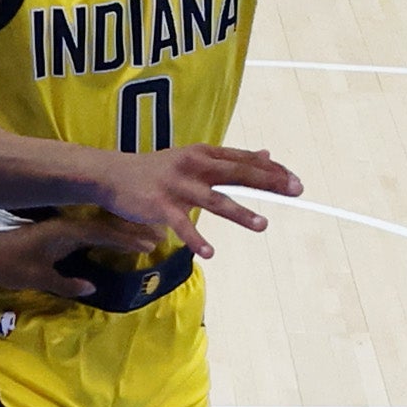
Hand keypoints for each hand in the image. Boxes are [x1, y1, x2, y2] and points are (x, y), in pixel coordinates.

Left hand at [0, 208, 168, 304]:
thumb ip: (66, 283)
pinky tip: (114, 235)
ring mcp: (60, 226)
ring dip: (120, 229)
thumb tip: (93, 287)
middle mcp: (66, 225)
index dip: (128, 238)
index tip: (151, 242)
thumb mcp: (37, 278)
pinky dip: (104, 231)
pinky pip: (87, 227)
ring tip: (142, 233)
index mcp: (65, 233)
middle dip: (131, 230)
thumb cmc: (8, 266)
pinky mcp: (54, 230)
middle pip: (105, 225)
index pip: (104, 233)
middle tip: (157, 234)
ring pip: (98, 224)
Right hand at [88, 140, 300, 253]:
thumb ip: (227, 159)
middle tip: (294, 191)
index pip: (243, 160)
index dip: (270, 169)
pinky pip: (183, 226)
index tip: (294, 180)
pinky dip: (196, 239)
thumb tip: (265, 154)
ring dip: (240, 213)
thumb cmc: (156, 169)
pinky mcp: (161, 206)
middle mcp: (194, 166)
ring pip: (215, 200)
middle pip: (237, 173)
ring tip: (262, 225)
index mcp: (203, 154)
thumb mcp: (193, 157)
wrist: (112, 175)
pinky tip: (210, 253)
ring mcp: (178, 186)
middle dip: (267, 182)